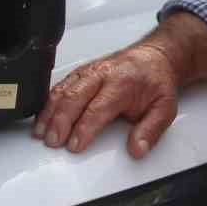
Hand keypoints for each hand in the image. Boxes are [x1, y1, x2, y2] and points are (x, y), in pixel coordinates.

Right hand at [33, 41, 179, 157]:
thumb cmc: (156, 81)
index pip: (98, 108)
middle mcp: (102, 75)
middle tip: (53, 142)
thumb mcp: (165, 107)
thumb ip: (151, 130)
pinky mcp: (81, 72)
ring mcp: (89, 71)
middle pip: (74, 97)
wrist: (155, 56)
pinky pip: (60, 85)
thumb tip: (137, 149)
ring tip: (40, 133)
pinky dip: (48, 102)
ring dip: (49, 113)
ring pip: (63, 90)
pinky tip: (42, 117)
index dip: (84, 128)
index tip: (75, 146)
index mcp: (122, 83)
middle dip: (60, 121)